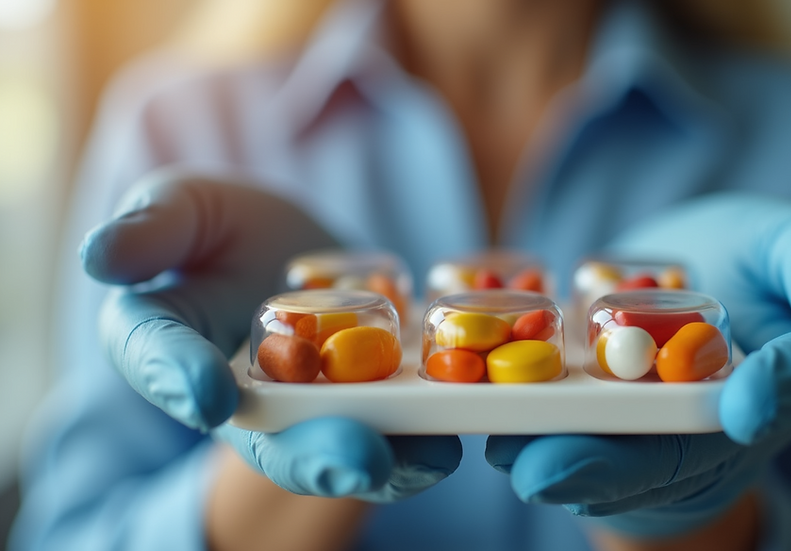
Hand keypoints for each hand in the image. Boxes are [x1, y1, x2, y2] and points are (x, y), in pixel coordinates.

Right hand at [84, 169, 461, 498]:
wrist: (291, 252)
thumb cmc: (222, 228)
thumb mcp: (186, 206)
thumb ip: (151, 228)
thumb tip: (98, 255)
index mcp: (168, 343)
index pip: (160, 363)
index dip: (178, 379)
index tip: (205, 396)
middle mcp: (236, 395)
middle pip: (266, 438)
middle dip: (311, 453)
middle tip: (355, 460)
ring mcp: (304, 408)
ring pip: (334, 446)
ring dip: (382, 461)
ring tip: (425, 461)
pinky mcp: (362, 404)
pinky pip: (390, 429)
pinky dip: (423, 438)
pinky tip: (454, 438)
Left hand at [485, 192, 790, 537]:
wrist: (689, 277)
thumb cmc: (752, 257)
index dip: (778, 394)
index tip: (747, 406)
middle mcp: (736, 422)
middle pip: (689, 452)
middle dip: (625, 465)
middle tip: (561, 469)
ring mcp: (676, 437)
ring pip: (627, 464)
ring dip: (568, 467)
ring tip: (517, 461)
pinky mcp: (623, 435)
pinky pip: (588, 448)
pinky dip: (544, 444)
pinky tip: (502, 440)